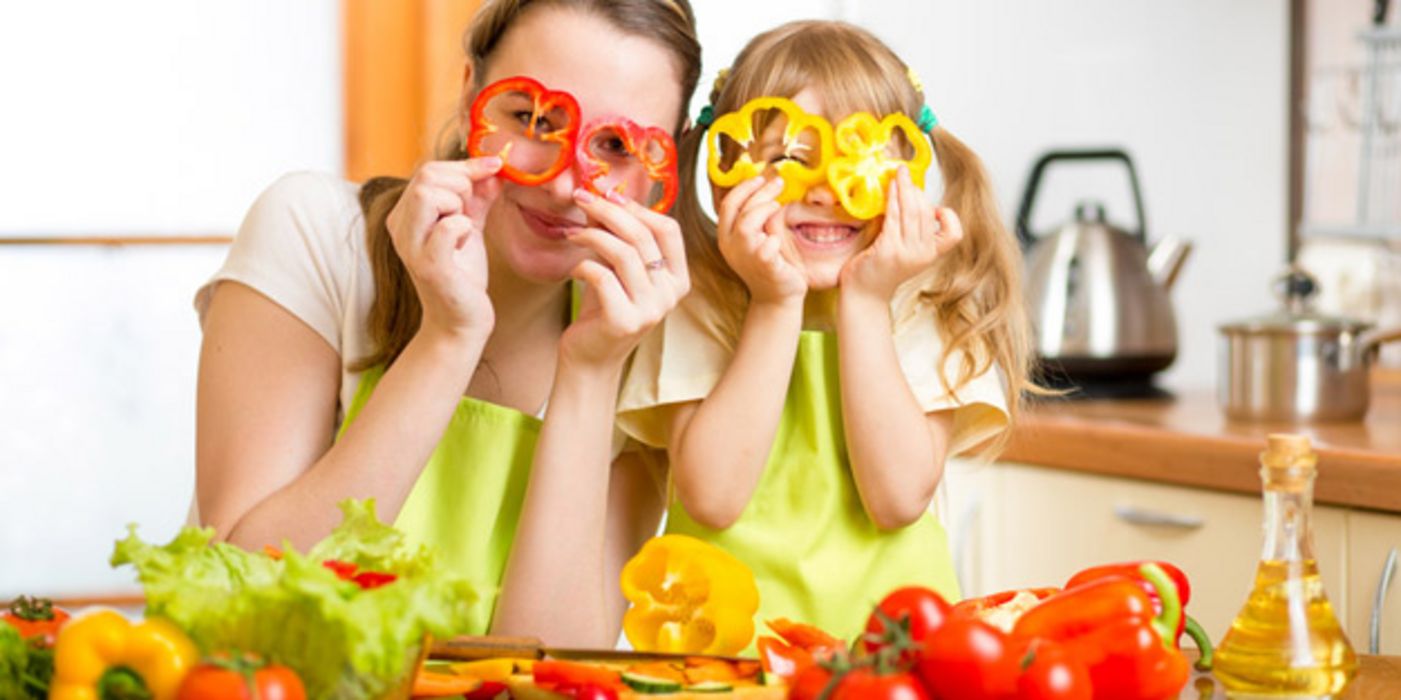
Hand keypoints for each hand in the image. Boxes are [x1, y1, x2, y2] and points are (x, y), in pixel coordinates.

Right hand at [385, 157, 503, 342]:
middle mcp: (400, 227)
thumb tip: (492, 169)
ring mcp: (410, 246)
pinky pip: (448, 228)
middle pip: (427, 176)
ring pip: (429, 195)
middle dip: (461, 186)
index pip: (429, 170)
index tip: (495, 167)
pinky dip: (465, 230)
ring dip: (458, 206)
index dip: (466, 166)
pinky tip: (464, 246)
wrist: (461, 320)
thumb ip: (478, 197)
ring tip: (464, 230)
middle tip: (471, 213)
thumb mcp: (470, 227)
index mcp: (406, 214)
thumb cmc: (463, 274)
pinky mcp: (428, 266)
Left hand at [560, 188, 690, 367]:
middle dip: (608, 211)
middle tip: (581, 197)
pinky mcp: (625, 322)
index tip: (609, 194)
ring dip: (592, 235)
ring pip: (624, 254)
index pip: (669, 230)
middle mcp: (670, 295)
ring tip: (571, 234)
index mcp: (677, 279)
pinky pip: (602, 277)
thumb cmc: (602, 308)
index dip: (638, 208)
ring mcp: (651, 310)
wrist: (590, 358)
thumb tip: (600, 195)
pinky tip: (574, 270)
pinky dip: (583, 266)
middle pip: (643, 236)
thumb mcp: (614, 267)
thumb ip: (614, 235)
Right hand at [716, 177, 806, 304]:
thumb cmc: (769, 265)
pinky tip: (779, 239)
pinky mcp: (764, 267)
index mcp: (726, 237)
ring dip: (764, 210)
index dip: (744, 187)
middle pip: (739, 210)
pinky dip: (775, 238)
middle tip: (778, 182)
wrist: (777, 297)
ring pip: (747, 224)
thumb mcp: (757, 238)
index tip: (761, 178)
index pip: (728, 205)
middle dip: (760, 191)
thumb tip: (766, 188)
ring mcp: (746, 258)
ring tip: (777, 206)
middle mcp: (731, 247)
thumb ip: (756, 218)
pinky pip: (767, 246)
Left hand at [840, 166, 962, 300]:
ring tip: (898, 174)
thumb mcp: (906, 253)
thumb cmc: (881, 271)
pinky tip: (889, 188)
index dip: (948, 217)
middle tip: (905, 172)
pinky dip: (893, 198)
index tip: (934, 208)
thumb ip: (912, 232)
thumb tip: (912, 199)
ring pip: (913, 211)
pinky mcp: (888, 249)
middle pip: (928, 213)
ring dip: (905, 188)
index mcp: (931, 255)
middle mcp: (923, 254)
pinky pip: (894, 216)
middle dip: (917, 189)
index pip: (954, 234)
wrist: (864, 295)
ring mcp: (907, 252)